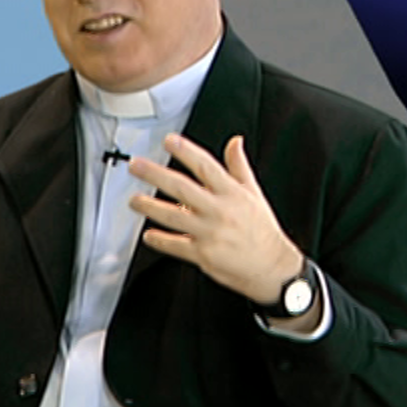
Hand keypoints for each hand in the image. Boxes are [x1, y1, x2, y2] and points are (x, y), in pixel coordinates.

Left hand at [128, 133, 303, 304]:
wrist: (272, 266)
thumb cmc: (261, 229)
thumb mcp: (254, 193)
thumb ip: (239, 166)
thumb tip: (235, 142)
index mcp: (232, 194)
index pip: (205, 166)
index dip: (186, 151)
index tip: (169, 140)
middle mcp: (219, 211)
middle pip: (182, 188)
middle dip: (155, 175)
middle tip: (137, 166)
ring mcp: (209, 233)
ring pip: (173, 217)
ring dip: (150, 207)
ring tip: (134, 200)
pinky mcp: (203, 254)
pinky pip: (176, 245)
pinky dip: (160, 240)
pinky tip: (148, 235)